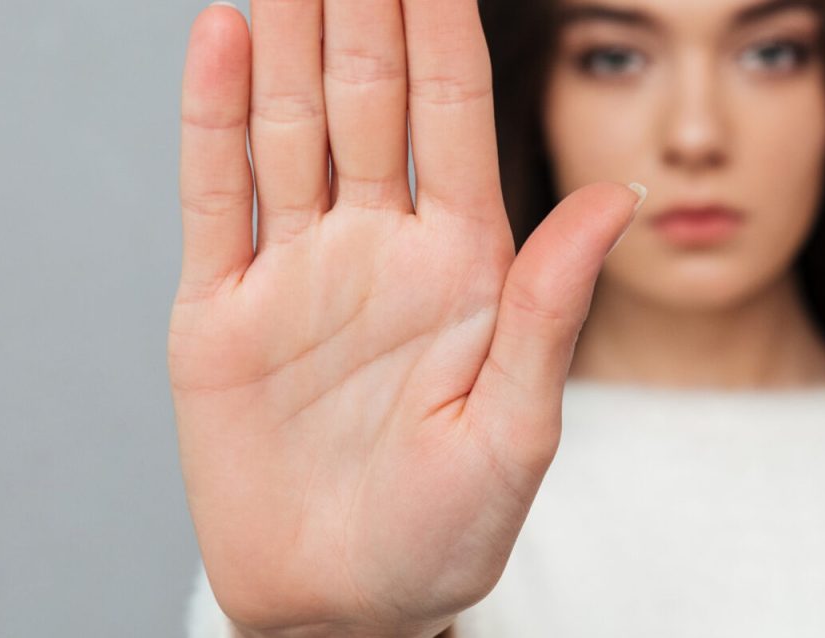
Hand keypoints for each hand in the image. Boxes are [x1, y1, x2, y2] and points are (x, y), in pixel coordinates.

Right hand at [167, 1, 640, 634]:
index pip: (453, 116)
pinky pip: (217, 197)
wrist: (343, 609)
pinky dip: (213, 116)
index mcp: (464, 266)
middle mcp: (379, 248)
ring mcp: (297, 272)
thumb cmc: (447, 533)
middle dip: (362, 5)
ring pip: (291, 124)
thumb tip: (611, 197)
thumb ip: (551, 311)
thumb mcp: (517, 431)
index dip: (444, 26)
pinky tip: (220, 36)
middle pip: (370, 97)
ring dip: (288, 35)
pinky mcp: (221, 312)